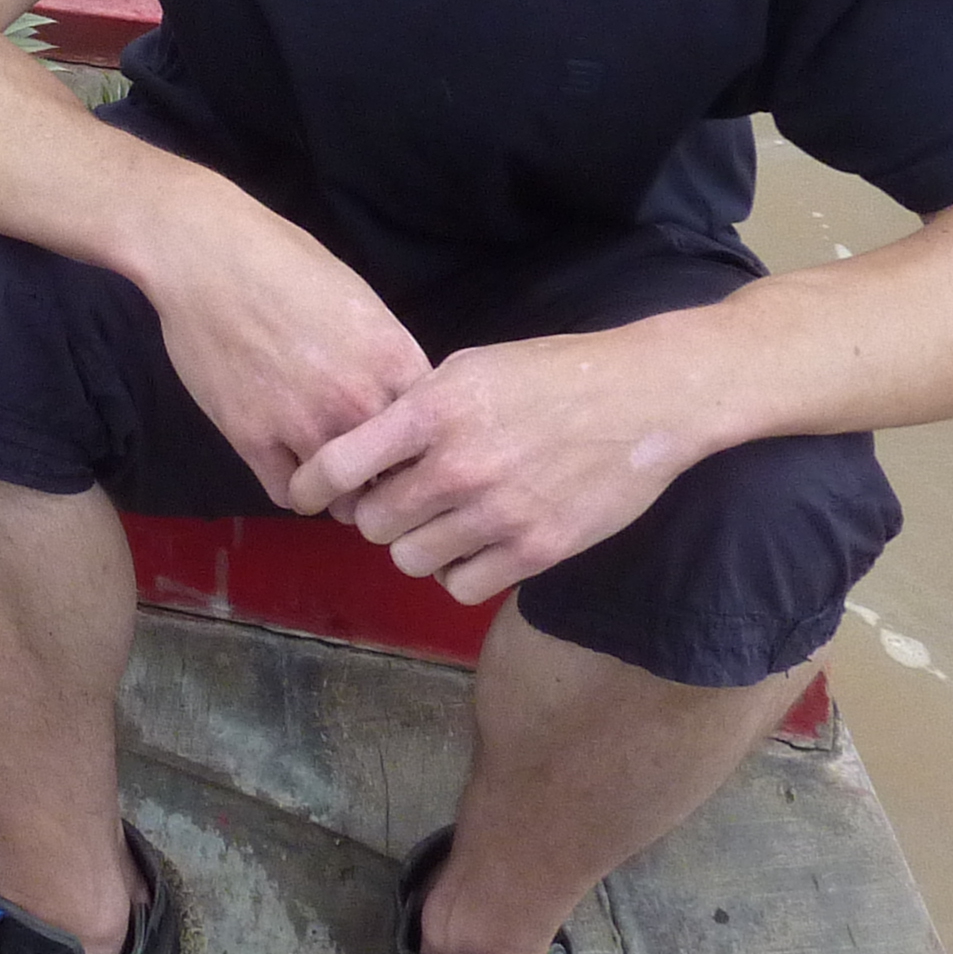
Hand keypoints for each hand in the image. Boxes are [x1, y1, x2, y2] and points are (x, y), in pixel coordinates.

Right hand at [128, 198, 430, 493]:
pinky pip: (287, 493)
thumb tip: (400, 401)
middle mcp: (359, 400)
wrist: (207, 255)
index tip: (402, 452)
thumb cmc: (284, 263)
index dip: (418, 449)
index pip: (431, 436)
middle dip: (381, 481)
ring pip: (340, 498)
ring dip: (336, 492)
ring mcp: (305, 423)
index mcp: (394, 361)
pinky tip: (287, 465)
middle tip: (365, 476)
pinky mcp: (252, 438)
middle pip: (393, 478)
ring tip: (326, 476)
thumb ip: (387, 358)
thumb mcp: (360, 302)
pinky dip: (292, 487)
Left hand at [285, 325, 720, 606]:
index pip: (339, 465)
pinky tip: (476, 544)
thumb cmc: (554, 374)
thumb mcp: (472, 367)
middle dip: (379, 513)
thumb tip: (362, 445)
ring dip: (418, 545)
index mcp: (434, 410)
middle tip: (402, 500)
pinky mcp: (535, 550)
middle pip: (372, 522)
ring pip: (411, 560)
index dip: (309, 486)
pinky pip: (460, 586)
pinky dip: (459, 571)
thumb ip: (414, 407)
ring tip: (442, 522)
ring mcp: (497, 513)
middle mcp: (458, 466)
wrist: (645, 399)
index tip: (306, 494)